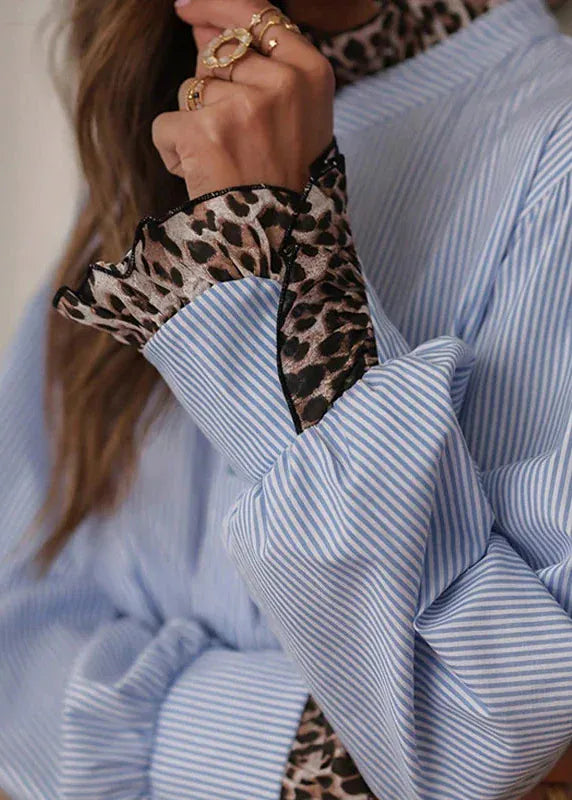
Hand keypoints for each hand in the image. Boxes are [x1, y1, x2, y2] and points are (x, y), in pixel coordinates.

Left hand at [151, 0, 335, 198]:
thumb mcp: (292, 117)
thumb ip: (254, 64)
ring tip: (226, 163)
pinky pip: (165, 125)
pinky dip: (173, 153)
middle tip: (238, 141)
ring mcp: (243, 107)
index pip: (256, 13)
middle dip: (212, 93)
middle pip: (216, 56)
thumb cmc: (284, 181)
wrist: (277, 241)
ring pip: (189, 90)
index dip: (216, 6)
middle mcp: (281, 83)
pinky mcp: (204, 133)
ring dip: (195, 126)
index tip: (187, 7)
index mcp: (310, 73)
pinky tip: (202, 176)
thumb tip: (203, 24)